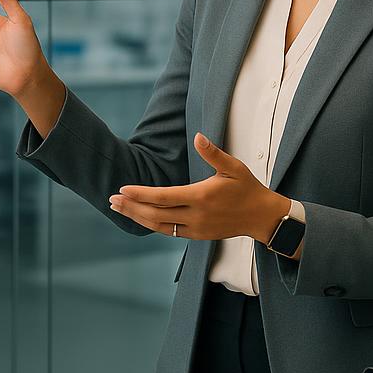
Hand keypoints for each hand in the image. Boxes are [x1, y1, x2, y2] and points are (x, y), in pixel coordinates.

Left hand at [108, 132, 288, 241]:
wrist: (262, 217)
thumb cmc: (248, 188)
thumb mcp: (234, 168)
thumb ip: (214, 153)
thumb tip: (198, 137)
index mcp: (201, 197)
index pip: (163, 197)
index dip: (141, 194)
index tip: (123, 189)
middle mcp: (195, 216)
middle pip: (155, 214)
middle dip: (131, 207)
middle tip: (111, 200)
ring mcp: (195, 228)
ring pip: (158, 226)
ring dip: (136, 217)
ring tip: (119, 208)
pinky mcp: (197, 235)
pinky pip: (168, 232)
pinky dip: (151, 225)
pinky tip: (139, 217)